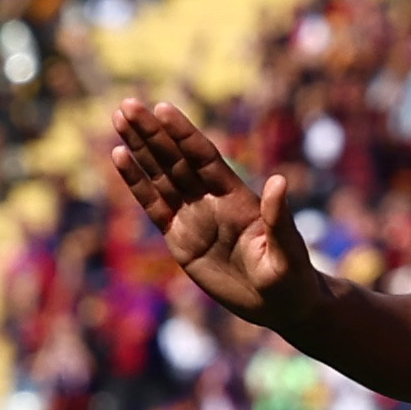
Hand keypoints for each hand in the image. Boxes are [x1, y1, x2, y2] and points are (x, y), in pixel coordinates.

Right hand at [105, 97, 322, 324]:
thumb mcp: (287, 252)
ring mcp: (193, 216)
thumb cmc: (291, 278)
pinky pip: (153, 205)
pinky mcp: (179, 238)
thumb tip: (279, 181)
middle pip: (175, 158)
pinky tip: (120, 157)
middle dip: (151, 132)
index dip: (183, 134)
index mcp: (236, 197)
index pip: (204, 158)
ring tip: (118, 119)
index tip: (162, 109)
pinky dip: (136, 183)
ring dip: (139, 147)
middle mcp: (211, 199)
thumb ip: (279, 219)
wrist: (279, 305)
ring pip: (160, 175)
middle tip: (127, 104)